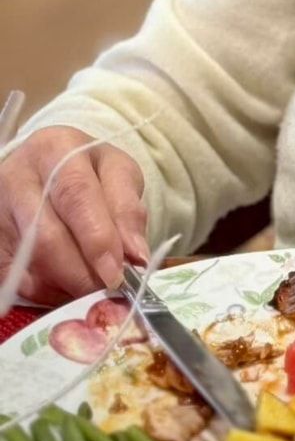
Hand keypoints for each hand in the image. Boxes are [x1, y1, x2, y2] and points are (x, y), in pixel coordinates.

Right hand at [0, 128, 146, 303]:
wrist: (47, 166)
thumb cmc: (88, 170)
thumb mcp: (117, 173)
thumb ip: (128, 210)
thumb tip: (135, 256)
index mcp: (57, 149)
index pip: (76, 196)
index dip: (97, 239)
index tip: (117, 273)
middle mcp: (18, 177)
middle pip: (46, 237)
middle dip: (81, 272)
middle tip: (108, 290)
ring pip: (29, 263)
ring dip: (65, 284)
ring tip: (92, 286)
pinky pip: (13, 279)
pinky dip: (44, 291)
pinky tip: (65, 287)